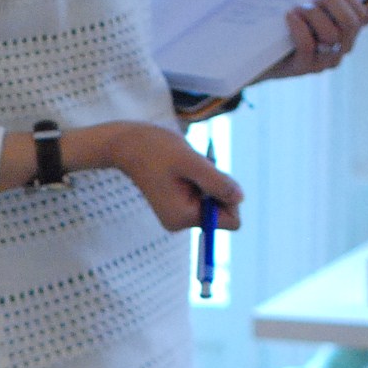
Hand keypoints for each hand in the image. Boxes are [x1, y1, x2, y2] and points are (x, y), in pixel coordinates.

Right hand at [78, 121, 242, 231]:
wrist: (128, 145)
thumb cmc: (156, 149)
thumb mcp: (190, 162)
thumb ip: (216, 182)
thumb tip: (240, 198)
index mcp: (184, 218)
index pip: (230, 221)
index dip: (230, 197)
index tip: (213, 177)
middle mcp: (181, 222)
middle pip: (222, 210)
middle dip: (216, 185)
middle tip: (196, 168)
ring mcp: (179, 214)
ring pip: (214, 200)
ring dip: (207, 179)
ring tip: (186, 165)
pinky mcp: (178, 204)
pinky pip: (204, 194)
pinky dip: (200, 178)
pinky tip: (184, 167)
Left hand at [259, 0, 367, 80]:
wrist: (259, 56)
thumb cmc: (289, 31)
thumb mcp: (316, 17)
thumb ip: (340, 10)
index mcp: (346, 37)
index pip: (360, 16)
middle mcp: (338, 52)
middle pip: (349, 23)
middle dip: (331, 2)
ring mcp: (322, 63)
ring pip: (331, 34)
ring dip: (313, 14)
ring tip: (297, 9)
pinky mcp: (302, 68)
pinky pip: (308, 45)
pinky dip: (299, 27)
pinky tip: (291, 16)